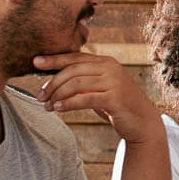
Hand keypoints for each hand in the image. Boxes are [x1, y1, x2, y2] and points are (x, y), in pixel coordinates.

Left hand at [32, 52, 160, 142]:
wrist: (143, 122)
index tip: (35, 62)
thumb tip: (53, 79)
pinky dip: (68, 104)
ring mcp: (115, 82)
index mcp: (106, 62)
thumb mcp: (100, 88)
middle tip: (40, 95)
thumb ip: (84, 80)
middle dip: (53, 83)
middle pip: (73, 70)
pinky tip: (57, 109)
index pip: (75, 57)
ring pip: (77, 84)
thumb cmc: (117, 105)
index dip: (54, 59)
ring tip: (47, 105)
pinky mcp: (115, 98)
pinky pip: (85, 99)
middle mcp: (111, 68)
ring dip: (57, 95)